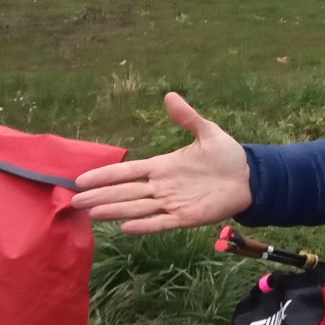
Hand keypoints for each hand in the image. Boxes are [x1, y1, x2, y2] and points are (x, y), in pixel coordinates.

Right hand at [72, 92, 251, 233]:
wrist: (251, 176)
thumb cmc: (228, 155)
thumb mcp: (207, 132)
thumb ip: (187, 117)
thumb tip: (169, 95)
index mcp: (164, 166)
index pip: (128, 171)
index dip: (105, 175)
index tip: (81, 179)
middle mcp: (163, 186)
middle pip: (125, 191)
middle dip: (100, 195)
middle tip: (73, 201)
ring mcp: (172, 202)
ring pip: (137, 208)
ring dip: (115, 210)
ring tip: (91, 214)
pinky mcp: (186, 217)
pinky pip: (161, 222)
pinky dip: (144, 226)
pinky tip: (124, 228)